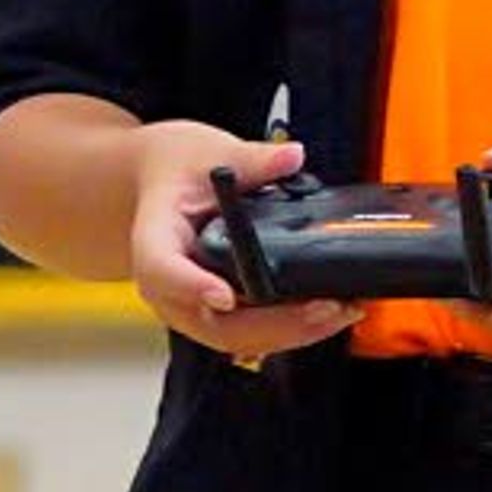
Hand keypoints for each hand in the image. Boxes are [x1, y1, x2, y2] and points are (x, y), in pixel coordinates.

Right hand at [124, 124, 359, 364]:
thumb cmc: (171, 171)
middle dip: (274, 324)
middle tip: (324, 308)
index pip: (163, 271)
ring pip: (237, 339)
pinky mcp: (215, 315)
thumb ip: (251, 160)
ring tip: (340, 312)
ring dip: (291, 333)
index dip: (192, 287)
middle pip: (213, 324)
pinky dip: (289, 329)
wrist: (152, 186)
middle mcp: (168, 287)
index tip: (224, 295)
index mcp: (155, 241)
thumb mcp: (206, 152)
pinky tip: (326, 314)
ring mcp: (191, 307)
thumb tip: (290, 156)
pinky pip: (250, 335)